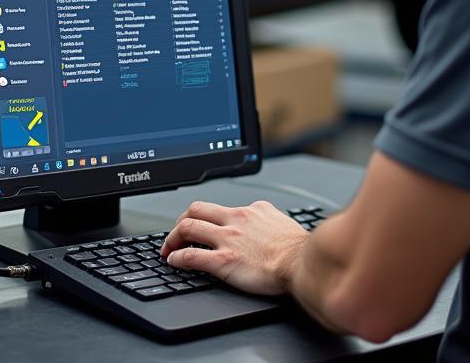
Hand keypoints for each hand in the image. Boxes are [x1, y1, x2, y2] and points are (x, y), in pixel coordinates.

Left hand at [160, 199, 309, 296]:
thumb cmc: (296, 248)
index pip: (218, 206)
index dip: (202, 216)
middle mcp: (236, 219)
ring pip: (188, 227)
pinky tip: (173, 262)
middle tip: (176, 235)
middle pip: (196, 210)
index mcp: (250, 210)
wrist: (301, 263)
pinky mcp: (224, 260)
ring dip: (173, 238)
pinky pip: (191, 256)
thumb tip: (263, 219)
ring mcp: (228, 239)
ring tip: (168, 249)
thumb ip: (265, 218)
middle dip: (181, 221)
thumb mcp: (280, 221)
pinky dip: (177, 258)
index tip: (197, 225)